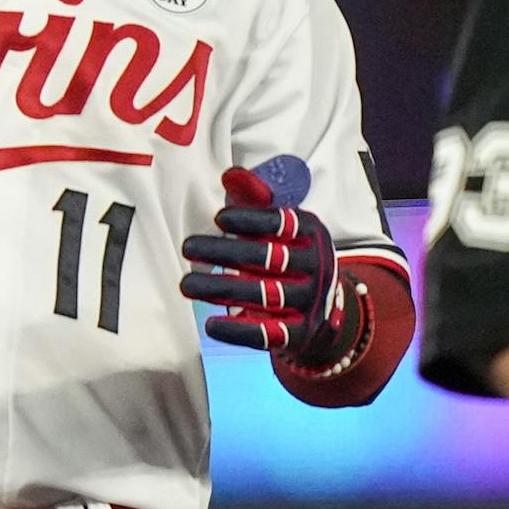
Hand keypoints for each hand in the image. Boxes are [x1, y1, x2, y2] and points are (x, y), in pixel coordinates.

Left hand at [179, 162, 390, 374]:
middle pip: (267, 258)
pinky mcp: (300, 333)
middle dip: (223, 252)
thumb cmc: (289, 256)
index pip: (283, 223)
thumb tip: (230, 175)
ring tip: (187, 283)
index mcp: (312, 233)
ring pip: (264, 296)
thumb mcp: (279, 225)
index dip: (251, 219)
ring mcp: (310, 302)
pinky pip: (269, 334)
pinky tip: (212, 325)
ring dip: (221, 289)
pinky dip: (240, 331)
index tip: (219, 218)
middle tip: (188, 248)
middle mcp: (316, 266)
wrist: (321, 310)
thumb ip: (255, 199)